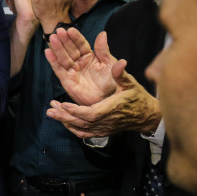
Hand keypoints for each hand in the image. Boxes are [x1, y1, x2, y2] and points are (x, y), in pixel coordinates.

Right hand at [45, 29, 126, 105]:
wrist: (106, 100)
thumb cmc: (110, 83)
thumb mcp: (109, 64)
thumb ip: (104, 50)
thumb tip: (102, 33)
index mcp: (90, 56)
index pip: (81, 44)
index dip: (76, 37)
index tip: (70, 30)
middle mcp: (79, 62)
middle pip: (70, 49)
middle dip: (64, 40)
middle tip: (59, 30)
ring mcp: (72, 70)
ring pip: (63, 57)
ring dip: (57, 48)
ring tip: (52, 38)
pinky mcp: (66, 80)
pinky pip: (58, 69)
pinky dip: (53, 61)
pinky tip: (48, 52)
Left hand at [45, 73, 161, 137]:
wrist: (146, 115)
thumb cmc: (137, 97)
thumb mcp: (130, 83)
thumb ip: (121, 74)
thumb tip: (120, 62)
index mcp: (112, 109)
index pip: (92, 113)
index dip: (77, 111)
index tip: (63, 104)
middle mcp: (107, 121)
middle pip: (83, 122)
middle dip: (65, 116)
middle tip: (50, 109)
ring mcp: (104, 128)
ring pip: (81, 128)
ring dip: (65, 121)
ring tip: (51, 112)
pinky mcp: (102, 132)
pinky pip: (84, 133)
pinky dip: (72, 128)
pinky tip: (63, 121)